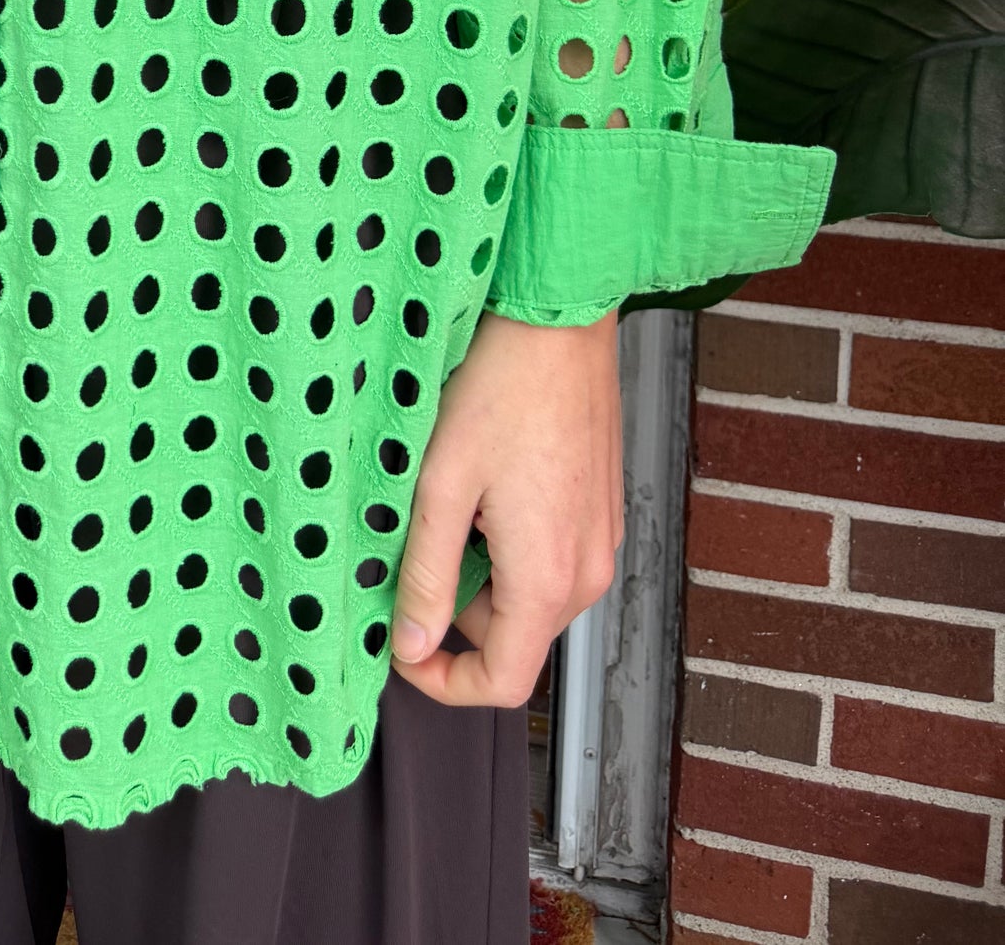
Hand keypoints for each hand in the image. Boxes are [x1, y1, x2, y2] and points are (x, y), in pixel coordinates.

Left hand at [389, 307, 622, 706]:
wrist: (558, 322)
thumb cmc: (503, 388)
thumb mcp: (442, 486)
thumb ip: (427, 576)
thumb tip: (412, 645)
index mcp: (548, 579)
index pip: (503, 683)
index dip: (444, 683)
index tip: (403, 651)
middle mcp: (588, 572)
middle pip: (514, 639)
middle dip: (457, 613)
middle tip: (415, 549)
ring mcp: (600, 541)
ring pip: (530, 596)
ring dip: (482, 571)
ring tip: (451, 501)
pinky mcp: (601, 511)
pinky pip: (550, 557)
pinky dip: (509, 543)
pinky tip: (485, 485)